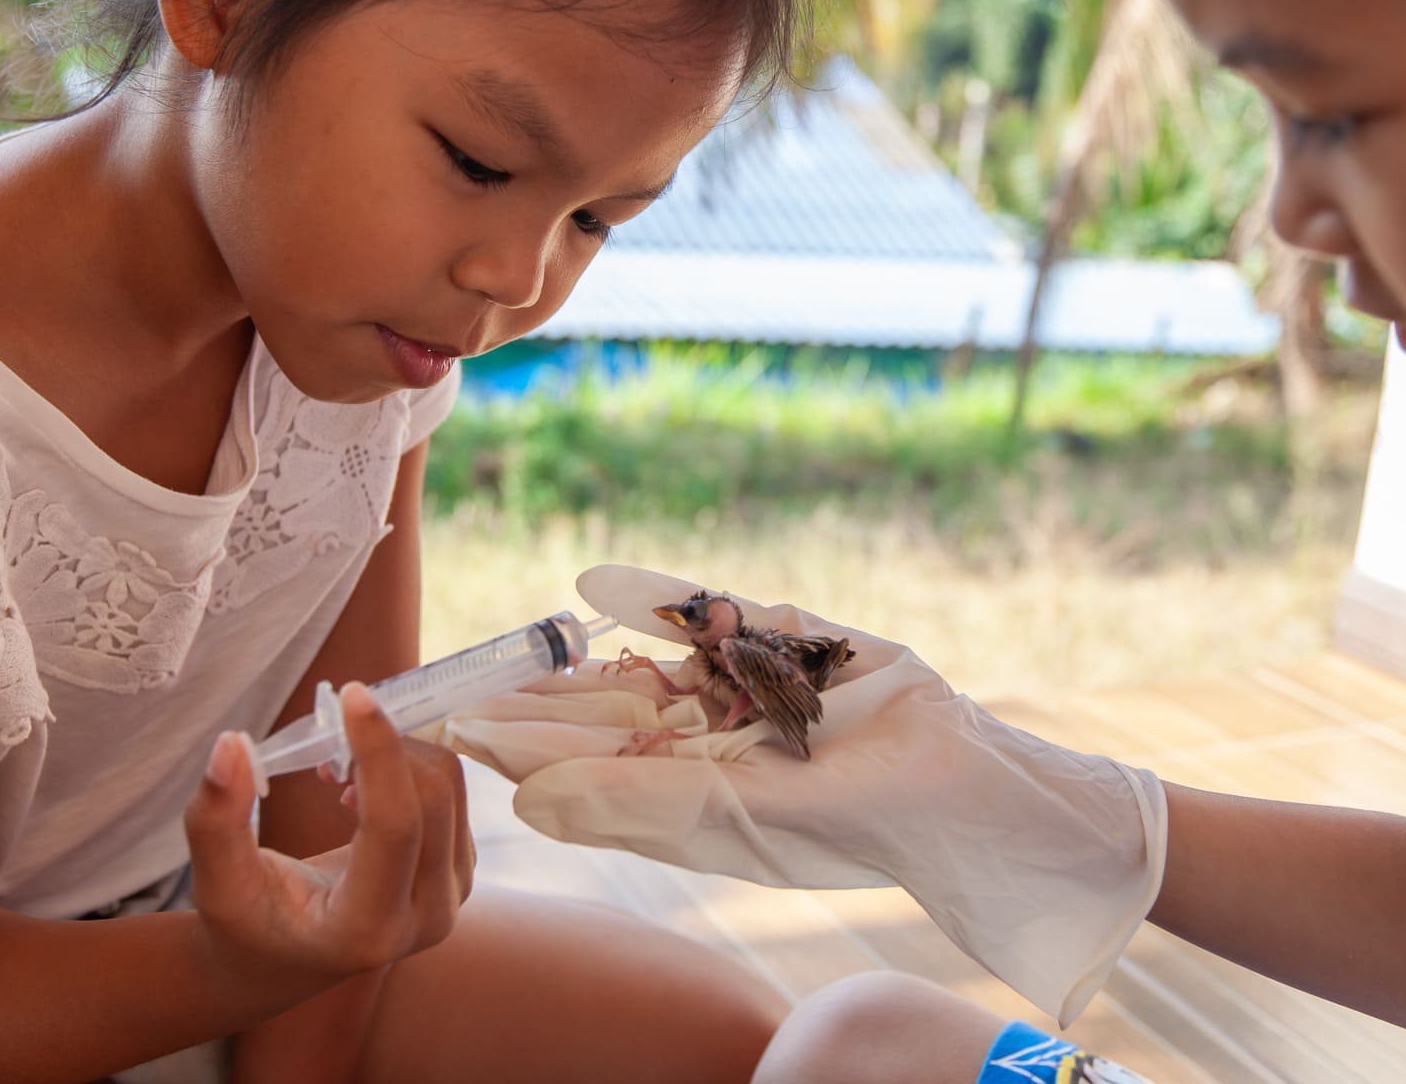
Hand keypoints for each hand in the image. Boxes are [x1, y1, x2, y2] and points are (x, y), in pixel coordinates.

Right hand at [185, 682, 474, 994]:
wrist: (289, 960)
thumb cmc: (248, 923)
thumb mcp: (218, 883)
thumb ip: (216, 819)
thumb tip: (231, 745)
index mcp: (366, 929)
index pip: (395, 826)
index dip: (379, 753)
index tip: (353, 695)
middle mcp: (426, 917)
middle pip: (431, 797)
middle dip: (381, 746)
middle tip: (325, 740)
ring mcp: (452, 894)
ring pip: (449, 785)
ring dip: (394, 753)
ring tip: (335, 769)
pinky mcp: (460, 867)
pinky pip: (452, 790)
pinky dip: (407, 766)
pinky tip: (360, 788)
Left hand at [434, 566, 1166, 1025]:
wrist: (956, 780)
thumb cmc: (849, 821)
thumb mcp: (733, 814)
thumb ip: (632, 800)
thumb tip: (527, 798)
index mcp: (684, 799)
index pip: (582, 768)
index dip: (515, 744)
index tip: (449, 724)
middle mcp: (704, 746)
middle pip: (598, 713)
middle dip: (530, 697)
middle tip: (452, 678)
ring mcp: (740, 692)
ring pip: (643, 666)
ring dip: (577, 658)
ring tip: (512, 642)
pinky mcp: (781, 642)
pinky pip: (708, 617)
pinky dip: (657, 599)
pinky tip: (597, 585)